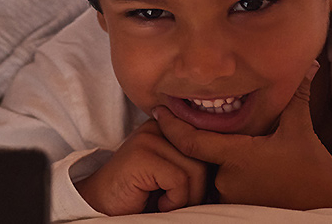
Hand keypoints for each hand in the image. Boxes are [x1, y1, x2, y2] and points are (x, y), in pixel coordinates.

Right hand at [74, 118, 210, 214]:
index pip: (208, 143)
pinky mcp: (142, 155)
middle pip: (205, 156)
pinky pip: (179, 180)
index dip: (208, 172)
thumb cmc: (141, 194)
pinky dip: (174, 200)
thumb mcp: (172, 172)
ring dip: (187, 197)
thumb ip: (193, 160)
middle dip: (199, 187)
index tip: (195, 192)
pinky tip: (159, 204)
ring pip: (195, 170)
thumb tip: (230, 166)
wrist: (101, 205)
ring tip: (167, 203)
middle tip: (178, 202)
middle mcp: (158, 125)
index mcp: (168, 126)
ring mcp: (149, 138)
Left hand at [153, 61, 331, 212]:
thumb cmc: (313, 171)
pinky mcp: (238, 210)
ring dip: (225, 164)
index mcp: (237, 156)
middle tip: (227, 137)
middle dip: (213, 145)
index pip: (191, 141)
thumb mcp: (301, 130)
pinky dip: (232, 179)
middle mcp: (227, 179)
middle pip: (206, 157)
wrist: (327, 207)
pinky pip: (226, 190)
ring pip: (217, 174)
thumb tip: (310, 66)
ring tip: (251, 161)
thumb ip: (298, 97)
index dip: (171, 126)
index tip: (158, 111)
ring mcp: (231, 197)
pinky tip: (252, 176)